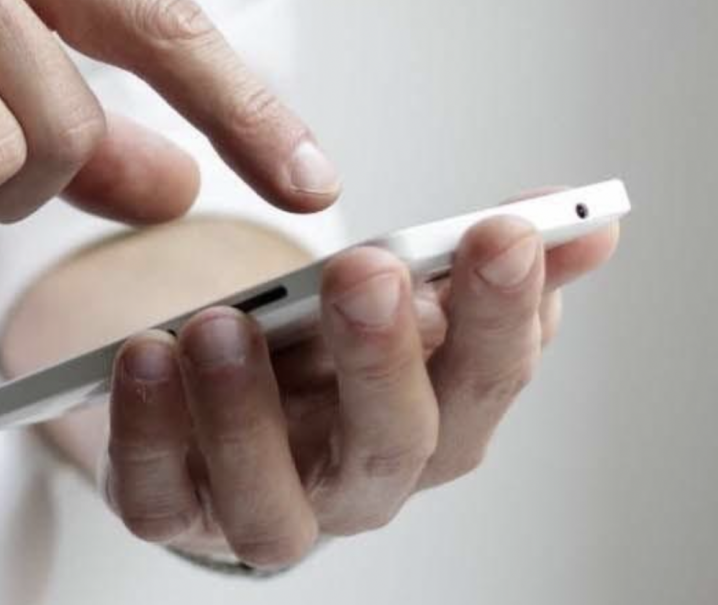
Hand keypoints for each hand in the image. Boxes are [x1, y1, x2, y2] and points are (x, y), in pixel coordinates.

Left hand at [97, 192, 621, 568]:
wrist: (210, 404)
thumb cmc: (316, 354)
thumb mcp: (396, 297)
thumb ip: (476, 262)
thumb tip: (590, 220)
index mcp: (433, 424)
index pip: (488, 379)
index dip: (504, 314)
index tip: (502, 233)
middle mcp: (358, 483)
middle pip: (390, 445)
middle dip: (383, 358)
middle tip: (365, 272)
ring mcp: (263, 509)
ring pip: (270, 500)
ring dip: (246, 411)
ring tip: (221, 323)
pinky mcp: (171, 512)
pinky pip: (156, 497)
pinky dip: (146, 432)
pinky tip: (143, 356)